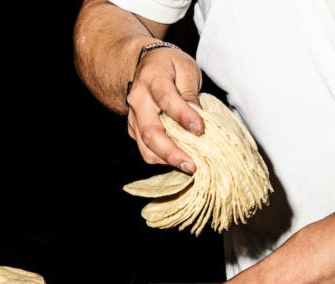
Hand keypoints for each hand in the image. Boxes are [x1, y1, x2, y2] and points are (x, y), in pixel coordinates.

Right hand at [125, 46, 204, 173]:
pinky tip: (180, 160)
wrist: (143, 65)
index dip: (183, 116)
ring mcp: (134, 118)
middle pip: (151, 132)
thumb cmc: (168, 65)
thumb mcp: (185, 67)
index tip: (200, 130)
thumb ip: (190, 91)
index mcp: (153, 79)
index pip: (167, 100)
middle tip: (191, 165)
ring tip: (188, 167)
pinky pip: (146, 150)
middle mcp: (139, 100)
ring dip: (167, 161)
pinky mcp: (135, 130)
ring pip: (145, 147)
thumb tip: (197, 115)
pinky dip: (163, 159)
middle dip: (171, 152)